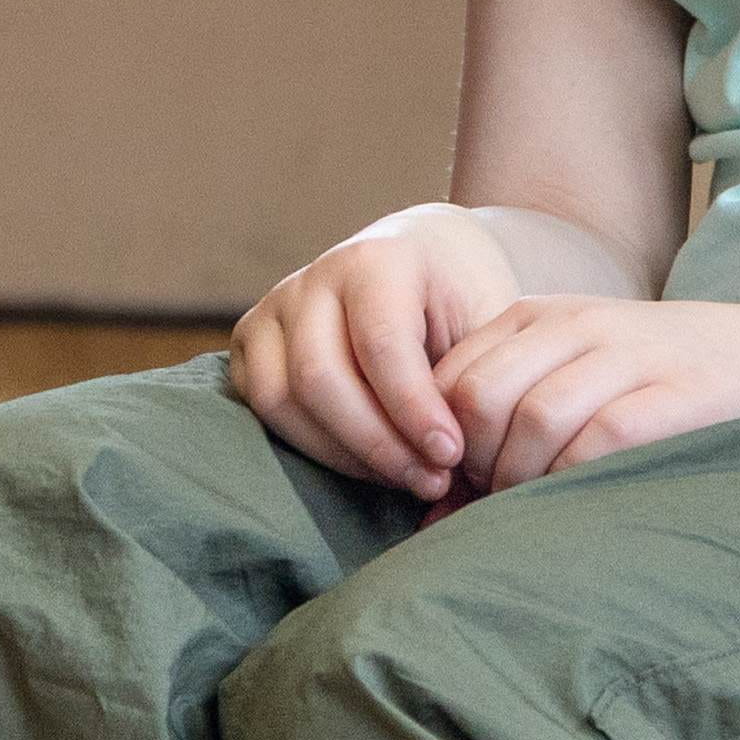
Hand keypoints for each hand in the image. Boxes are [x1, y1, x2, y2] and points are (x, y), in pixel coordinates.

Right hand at [229, 207, 522, 495]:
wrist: (429, 261)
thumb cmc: (464, 298)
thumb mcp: (488, 320)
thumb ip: (475, 374)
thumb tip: (455, 455)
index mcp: (377, 259)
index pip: (380, 344)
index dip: (413, 409)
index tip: (451, 455)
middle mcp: (313, 278)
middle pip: (319, 377)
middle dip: (378, 444)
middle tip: (431, 480)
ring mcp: (274, 308)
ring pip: (281, 399)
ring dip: (344, 455)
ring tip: (404, 477)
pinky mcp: (251, 341)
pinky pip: (264, 409)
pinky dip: (314, 448)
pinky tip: (368, 464)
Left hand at [430, 289, 739, 489]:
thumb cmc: (669, 384)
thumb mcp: (581, 375)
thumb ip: (511, 418)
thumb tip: (436, 511)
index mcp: (541, 316)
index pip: (449, 378)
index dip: (441, 444)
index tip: (459, 491)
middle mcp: (577, 326)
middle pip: (478, 398)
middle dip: (474, 466)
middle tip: (497, 504)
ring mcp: (630, 356)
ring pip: (532, 419)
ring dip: (522, 481)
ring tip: (540, 509)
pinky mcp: (677, 396)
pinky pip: (599, 440)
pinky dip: (575, 479)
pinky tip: (585, 501)